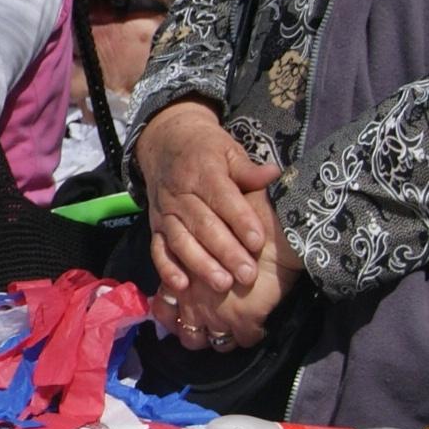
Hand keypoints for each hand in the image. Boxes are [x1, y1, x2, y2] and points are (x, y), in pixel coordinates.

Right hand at [137, 102, 279, 297]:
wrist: (165, 142)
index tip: (258, 242)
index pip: (222, 198)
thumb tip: (274, 174)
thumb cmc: (206, 150)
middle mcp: (181, 194)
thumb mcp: (229, 150)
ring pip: (181, 240)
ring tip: (222, 284)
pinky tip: (182, 285)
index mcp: (203, 172)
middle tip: (247, 275)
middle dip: (225, 251)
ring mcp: (166, 212)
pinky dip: (167, 268)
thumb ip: (248, 169)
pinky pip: (158, 249)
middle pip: (203, 225)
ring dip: (200, 264)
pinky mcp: (155, 226)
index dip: (240, 220)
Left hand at [162, 221, 299, 347]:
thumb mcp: (199, 246)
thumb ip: (189, 265)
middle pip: (189, 336)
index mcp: (177, 282)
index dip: (173, 319)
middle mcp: (192, 302)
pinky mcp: (244, 320)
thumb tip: (185, 278)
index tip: (183, 318)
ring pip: (217, 343)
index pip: (164, 311)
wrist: (265, 234)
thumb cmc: (233, 231)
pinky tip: (257, 327)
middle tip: (211, 329)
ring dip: (225, 339)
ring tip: (235, 332)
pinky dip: (251, 336)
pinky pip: (246, 340)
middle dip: (198, 335)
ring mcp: (217, 314)